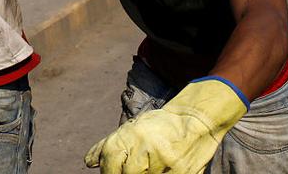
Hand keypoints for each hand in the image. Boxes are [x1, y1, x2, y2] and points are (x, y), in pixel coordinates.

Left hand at [85, 79, 246, 173]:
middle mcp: (147, 146)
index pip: (110, 160)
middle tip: (130, 171)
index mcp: (133, 134)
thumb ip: (110, 145)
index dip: (108, 172)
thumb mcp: (135, 128)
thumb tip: (88, 162)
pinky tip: (161, 171)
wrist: (199, 118)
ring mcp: (164, 161)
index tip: (111, 173)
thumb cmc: (162, 125)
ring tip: (150, 167)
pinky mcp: (180, 172)